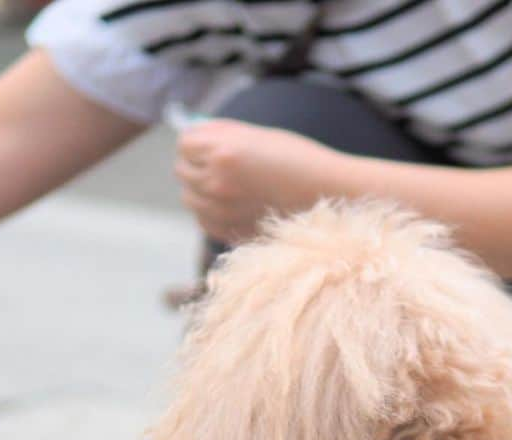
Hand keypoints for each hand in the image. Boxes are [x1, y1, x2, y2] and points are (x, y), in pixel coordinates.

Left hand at [174, 119, 339, 242]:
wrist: (329, 196)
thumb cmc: (298, 159)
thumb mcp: (257, 135)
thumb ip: (222, 135)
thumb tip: (192, 136)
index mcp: (223, 151)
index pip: (184, 144)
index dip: (195, 143)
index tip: (207, 145)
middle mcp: (217, 182)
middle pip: (182, 172)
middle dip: (194, 166)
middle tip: (214, 166)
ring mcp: (222, 211)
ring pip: (190, 199)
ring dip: (200, 191)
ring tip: (224, 187)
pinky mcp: (231, 233)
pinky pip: (204, 221)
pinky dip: (210, 213)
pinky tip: (231, 206)